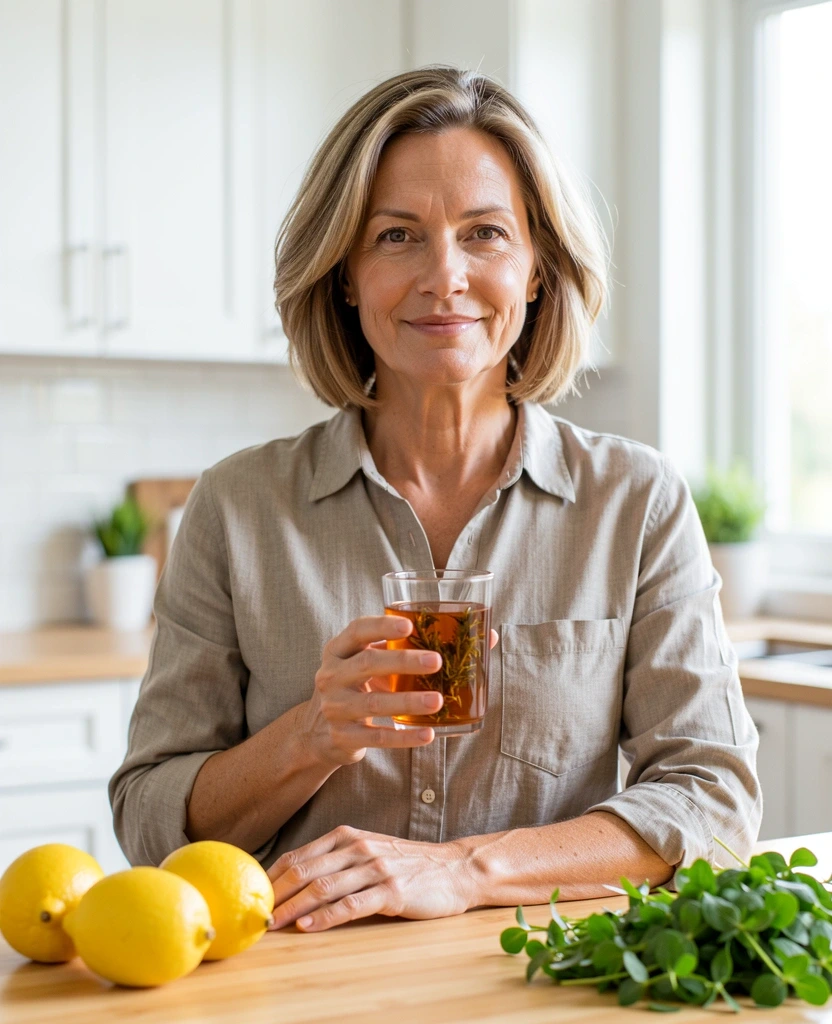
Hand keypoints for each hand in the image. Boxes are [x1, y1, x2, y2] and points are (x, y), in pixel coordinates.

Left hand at [267, 825, 472, 931]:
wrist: (454, 868)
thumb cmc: (407, 864)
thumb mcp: (368, 853)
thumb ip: (336, 862)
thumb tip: (294, 881)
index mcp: (347, 837)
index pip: (298, 855)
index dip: (271, 876)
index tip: (249, 894)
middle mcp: (357, 848)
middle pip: (305, 871)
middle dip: (275, 894)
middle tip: (252, 914)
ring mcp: (374, 868)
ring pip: (323, 887)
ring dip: (293, 907)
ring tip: (272, 924)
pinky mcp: (391, 891)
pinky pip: (351, 904)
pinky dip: (325, 916)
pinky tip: (308, 926)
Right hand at [300, 614, 498, 768]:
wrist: (319, 733)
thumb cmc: (360, 686)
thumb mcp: (374, 663)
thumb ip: (414, 648)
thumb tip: (486, 636)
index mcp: (339, 650)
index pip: (358, 630)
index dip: (382, 626)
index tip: (409, 626)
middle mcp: (332, 675)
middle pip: (367, 663)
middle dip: (403, 661)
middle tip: (437, 662)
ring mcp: (335, 708)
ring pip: (374, 704)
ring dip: (408, 702)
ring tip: (438, 701)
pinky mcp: (343, 737)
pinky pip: (377, 737)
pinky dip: (404, 738)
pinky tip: (428, 734)